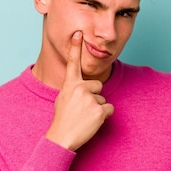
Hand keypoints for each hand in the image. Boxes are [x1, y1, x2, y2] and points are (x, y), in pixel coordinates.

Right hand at [45, 31, 113, 150]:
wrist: (61, 137)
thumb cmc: (63, 119)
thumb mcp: (63, 98)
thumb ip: (73, 89)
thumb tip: (85, 88)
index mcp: (70, 85)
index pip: (73, 63)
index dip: (75, 47)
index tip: (78, 33)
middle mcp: (80, 89)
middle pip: (98, 85)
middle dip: (93, 96)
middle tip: (82, 109)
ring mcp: (90, 99)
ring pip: (103, 99)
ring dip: (97, 109)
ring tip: (84, 117)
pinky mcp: (99, 110)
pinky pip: (109, 109)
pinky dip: (104, 117)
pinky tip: (92, 122)